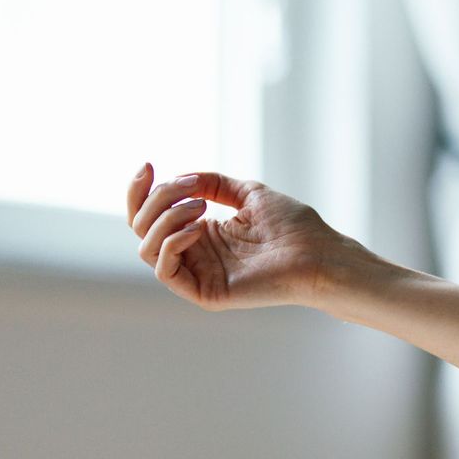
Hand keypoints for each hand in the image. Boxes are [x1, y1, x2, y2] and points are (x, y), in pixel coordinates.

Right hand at [127, 164, 356, 309]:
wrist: (319, 253)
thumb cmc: (294, 227)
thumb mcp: (247, 193)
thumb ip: (213, 183)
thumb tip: (181, 177)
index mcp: (201, 233)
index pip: (150, 215)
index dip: (140, 190)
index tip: (148, 165)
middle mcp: (194, 254)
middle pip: (142, 228)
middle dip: (156, 199)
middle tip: (190, 187)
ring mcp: (198, 275)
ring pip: (147, 248)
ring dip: (165, 218)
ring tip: (200, 205)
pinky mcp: (205, 293)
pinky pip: (165, 272)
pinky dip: (172, 243)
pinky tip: (197, 228)